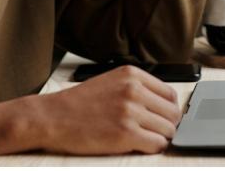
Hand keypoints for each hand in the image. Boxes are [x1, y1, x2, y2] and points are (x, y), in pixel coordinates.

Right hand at [0, 65, 181, 155]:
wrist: (52, 117)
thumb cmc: (78, 103)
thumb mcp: (110, 82)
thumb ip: (136, 88)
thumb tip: (162, 104)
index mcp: (132, 75)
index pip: (170, 94)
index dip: (168, 110)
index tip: (161, 118)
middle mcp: (134, 90)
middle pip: (172, 113)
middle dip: (166, 125)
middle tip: (153, 132)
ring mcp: (131, 111)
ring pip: (168, 130)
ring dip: (160, 138)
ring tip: (144, 139)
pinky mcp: (126, 134)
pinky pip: (157, 144)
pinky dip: (152, 148)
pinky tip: (139, 146)